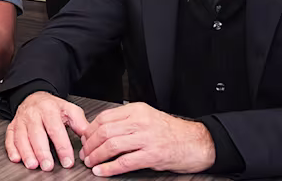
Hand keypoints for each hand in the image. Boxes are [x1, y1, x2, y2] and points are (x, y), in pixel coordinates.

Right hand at [4, 91, 88, 170]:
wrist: (35, 97)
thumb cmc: (53, 107)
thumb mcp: (69, 110)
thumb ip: (80, 123)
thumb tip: (88, 138)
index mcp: (49, 109)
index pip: (56, 129)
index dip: (62, 146)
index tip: (67, 161)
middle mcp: (33, 114)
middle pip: (36, 134)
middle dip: (42, 152)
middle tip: (48, 166)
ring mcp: (21, 120)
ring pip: (21, 137)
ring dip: (26, 152)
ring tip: (32, 165)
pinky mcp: (12, 126)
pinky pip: (9, 137)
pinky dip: (11, 149)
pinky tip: (16, 158)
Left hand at [79, 102, 214, 175]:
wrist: (197, 142)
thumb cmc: (172, 132)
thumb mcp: (148, 118)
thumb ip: (127, 121)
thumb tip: (101, 131)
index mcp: (137, 110)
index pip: (104, 117)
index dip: (90, 130)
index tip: (85, 139)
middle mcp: (141, 122)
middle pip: (105, 131)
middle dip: (89, 144)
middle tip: (85, 153)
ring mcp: (147, 138)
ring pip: (112, 146)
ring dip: (96, 156)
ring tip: (90, 162)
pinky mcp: (152, 155)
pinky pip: (125, 162)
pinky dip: (109, 168)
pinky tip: (102, 171)